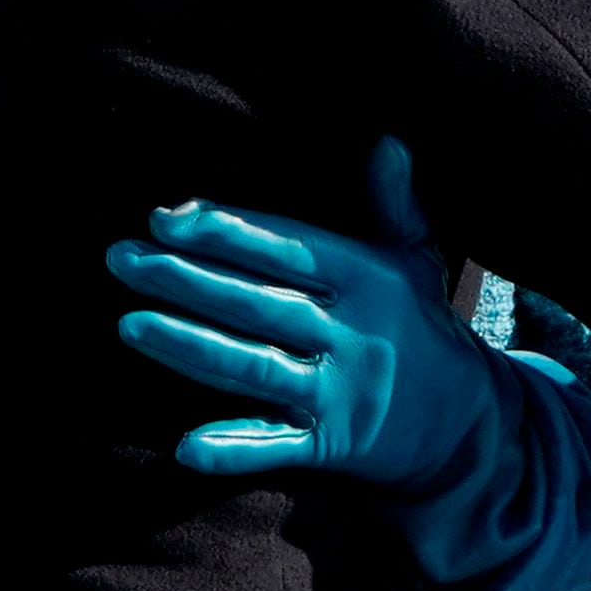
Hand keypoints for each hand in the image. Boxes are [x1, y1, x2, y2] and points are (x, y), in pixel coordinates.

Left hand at [108, 137, 510, 484]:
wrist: (470, 427)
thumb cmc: (423, 331)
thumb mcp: (415, 262)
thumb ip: (394, 204)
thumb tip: (388, 141)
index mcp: (368, 280)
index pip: (287, 248)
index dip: (227, 231)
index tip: (168, 216)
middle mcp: (353, 334)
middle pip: (257, 303)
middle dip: (185, 280)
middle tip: (120, 258)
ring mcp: (342, 393)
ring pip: (254, 367)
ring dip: (190, 348)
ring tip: (129, 324)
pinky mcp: (333, 445)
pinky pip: (278, 447)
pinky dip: (235, 449)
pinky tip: (188, 447)